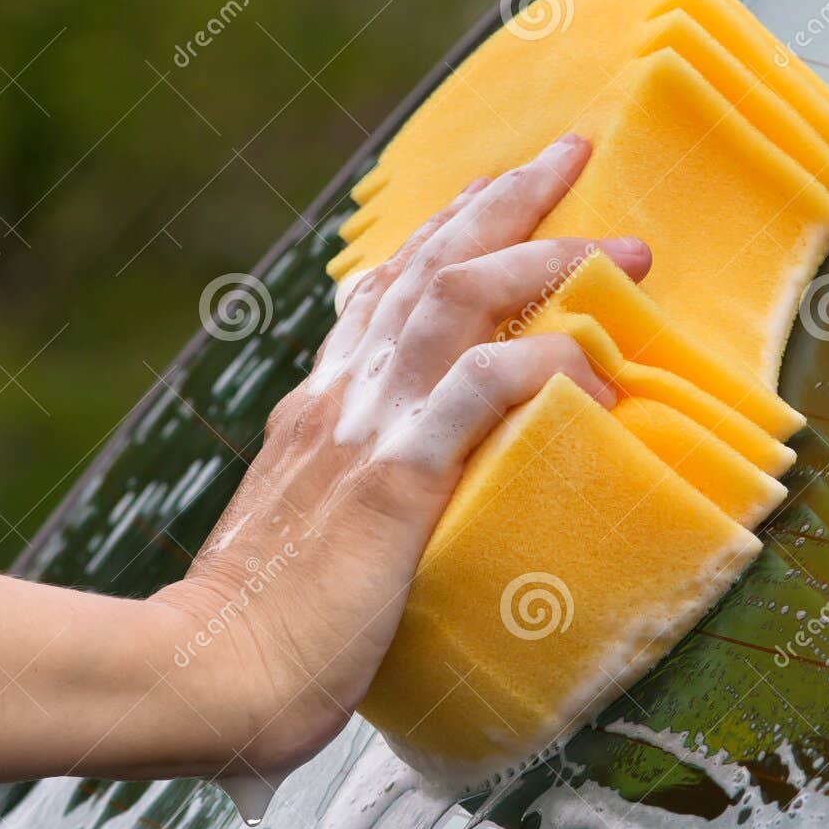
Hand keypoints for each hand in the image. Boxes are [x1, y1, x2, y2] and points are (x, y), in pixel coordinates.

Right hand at [153, 133, 649, 782]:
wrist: (204, 674)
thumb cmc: (263, 631)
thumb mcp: (314, 534)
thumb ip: (354, 498)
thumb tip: (408, 506)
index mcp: (321, 407)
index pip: (383, 291)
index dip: (444, 233)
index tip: (494, 194)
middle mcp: (341, 396)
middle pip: (427, 263)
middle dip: (506, 201)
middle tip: (570, 155)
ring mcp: (363, 427)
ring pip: (458, 297)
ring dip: (544, 258)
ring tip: (624, 245)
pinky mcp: (392, 476)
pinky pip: (482, 390)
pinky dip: (543, 365)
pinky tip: (594, 372)